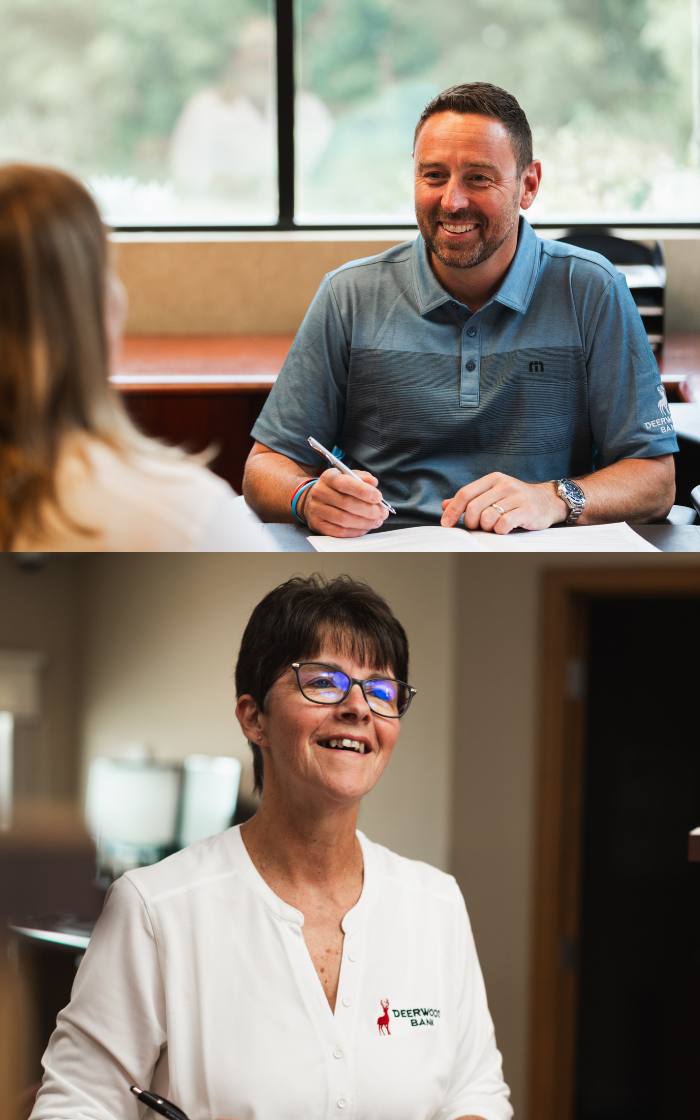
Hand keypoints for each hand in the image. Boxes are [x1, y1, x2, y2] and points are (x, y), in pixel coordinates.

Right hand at [300, 467, 388, 536]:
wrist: (314, 499)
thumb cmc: (337, 488)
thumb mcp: (349, 477)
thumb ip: (362, 478)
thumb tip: (373, 483)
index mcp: (329, 477)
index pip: (344, 483)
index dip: (363, 491)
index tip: (378, 497)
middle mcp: (320, 492)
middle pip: (346, 503)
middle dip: (368, 510)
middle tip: (382, 513)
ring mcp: (317, 510)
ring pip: (343, 520)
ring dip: (364, 522)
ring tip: (377, 521)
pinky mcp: (317, 524)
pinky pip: (339, 532)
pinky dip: (356, 531)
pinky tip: (365, 527)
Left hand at [440, 472, 568, 533]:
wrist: (548, 500)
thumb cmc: (516, 500)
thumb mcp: (493, 494)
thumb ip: (470, 499)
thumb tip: (445, 506)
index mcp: (493, 479)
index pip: (465, 493)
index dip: (453, 510)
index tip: (446, 524)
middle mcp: (504, 485)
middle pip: (473, 508)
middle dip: (470, 522)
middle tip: (477, 526)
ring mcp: (517, 497)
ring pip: (487, 517)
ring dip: (486, 527)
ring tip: (493, 526)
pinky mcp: (527, 510)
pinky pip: (504, 524)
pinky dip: (499, 531)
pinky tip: (503, 529)